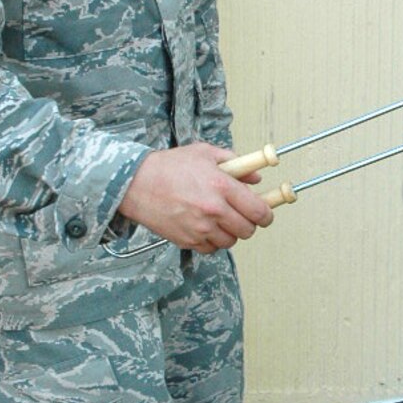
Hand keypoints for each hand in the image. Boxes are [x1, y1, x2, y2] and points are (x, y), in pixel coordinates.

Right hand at [116, 143, 273, 250]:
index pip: (259, 211)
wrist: (135, 183)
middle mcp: (213, 210)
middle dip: (249, 224)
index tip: (265, 214)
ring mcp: (199, 228)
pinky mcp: (187, 240)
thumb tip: (256, 177)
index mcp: (222, 186)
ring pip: (230, 241)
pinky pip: (210, 248)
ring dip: (229, 233)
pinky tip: (204, 226)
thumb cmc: (169, 166)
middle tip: (242, 215)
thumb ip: (236, 163)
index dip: (267, 215)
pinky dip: (211, 241)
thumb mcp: (205, 154)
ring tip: (219, 219)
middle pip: (248, 230)